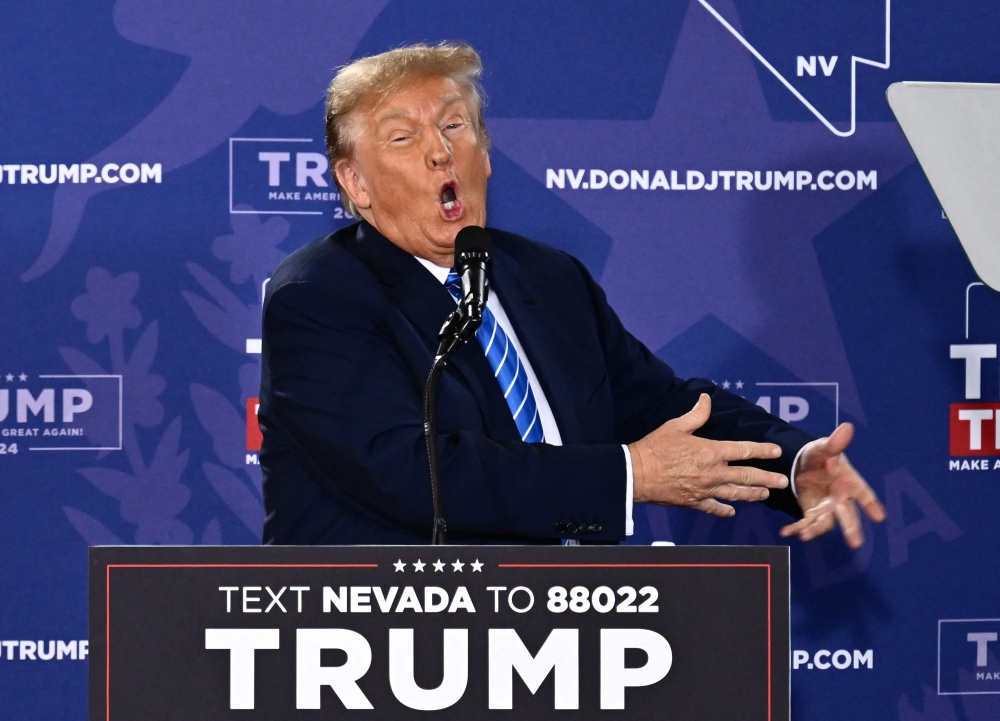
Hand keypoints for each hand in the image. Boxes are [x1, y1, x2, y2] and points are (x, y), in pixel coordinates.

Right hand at [629, 394, 788, 516]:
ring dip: (753, 494)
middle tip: (783, 482)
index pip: (744, 450)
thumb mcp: (676, 426)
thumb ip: (696, 415)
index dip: (762, 451)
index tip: (776, 452)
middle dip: (768, 479)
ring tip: (766, 495)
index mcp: (711, 451)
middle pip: (747, 477)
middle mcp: (713, 473)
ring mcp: (705, 490)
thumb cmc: (655, 448)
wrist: (636, 474)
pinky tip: (732, 511)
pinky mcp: (694, 502)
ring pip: (736, 494)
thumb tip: (706, 399)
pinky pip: (714, 508)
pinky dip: (725, 510)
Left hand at [779, 422, 885, 548]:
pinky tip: (786, 532)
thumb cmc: (820, 456)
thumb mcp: (823, 448)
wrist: (803, 465)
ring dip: (815, 530)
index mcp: (848, 481)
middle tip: (855, 542)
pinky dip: (797, 529)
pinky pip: (806, 523)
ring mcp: (826, 508)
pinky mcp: (811, 513)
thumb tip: (847, 428)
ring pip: (825, 523)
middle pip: (847, 514)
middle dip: (851, 528)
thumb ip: (834, 443)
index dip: (871, 504)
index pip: (863, 493)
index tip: (880, 517)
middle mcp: (840, 498)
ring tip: (805, 536)